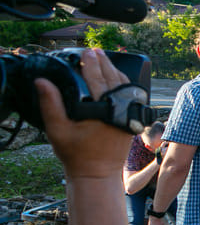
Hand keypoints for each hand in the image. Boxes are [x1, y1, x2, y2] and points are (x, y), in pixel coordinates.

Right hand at [35, 48, 131, 178]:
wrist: (98, 173)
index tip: (86, 52)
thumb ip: (50, 104)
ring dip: (114, 71)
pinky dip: (123, 84)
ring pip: (125, 86)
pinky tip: (115, 77)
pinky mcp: (132, 120)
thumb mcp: (58, 130)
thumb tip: (41, 81)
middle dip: (104, 63)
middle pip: (113, 79)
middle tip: (95, 51)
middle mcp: (119, 111)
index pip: (97, 80)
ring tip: (103, 60)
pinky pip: (130, 96)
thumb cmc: (76, 154)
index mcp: (102, 111)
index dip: (91, 64)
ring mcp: (128, 115)